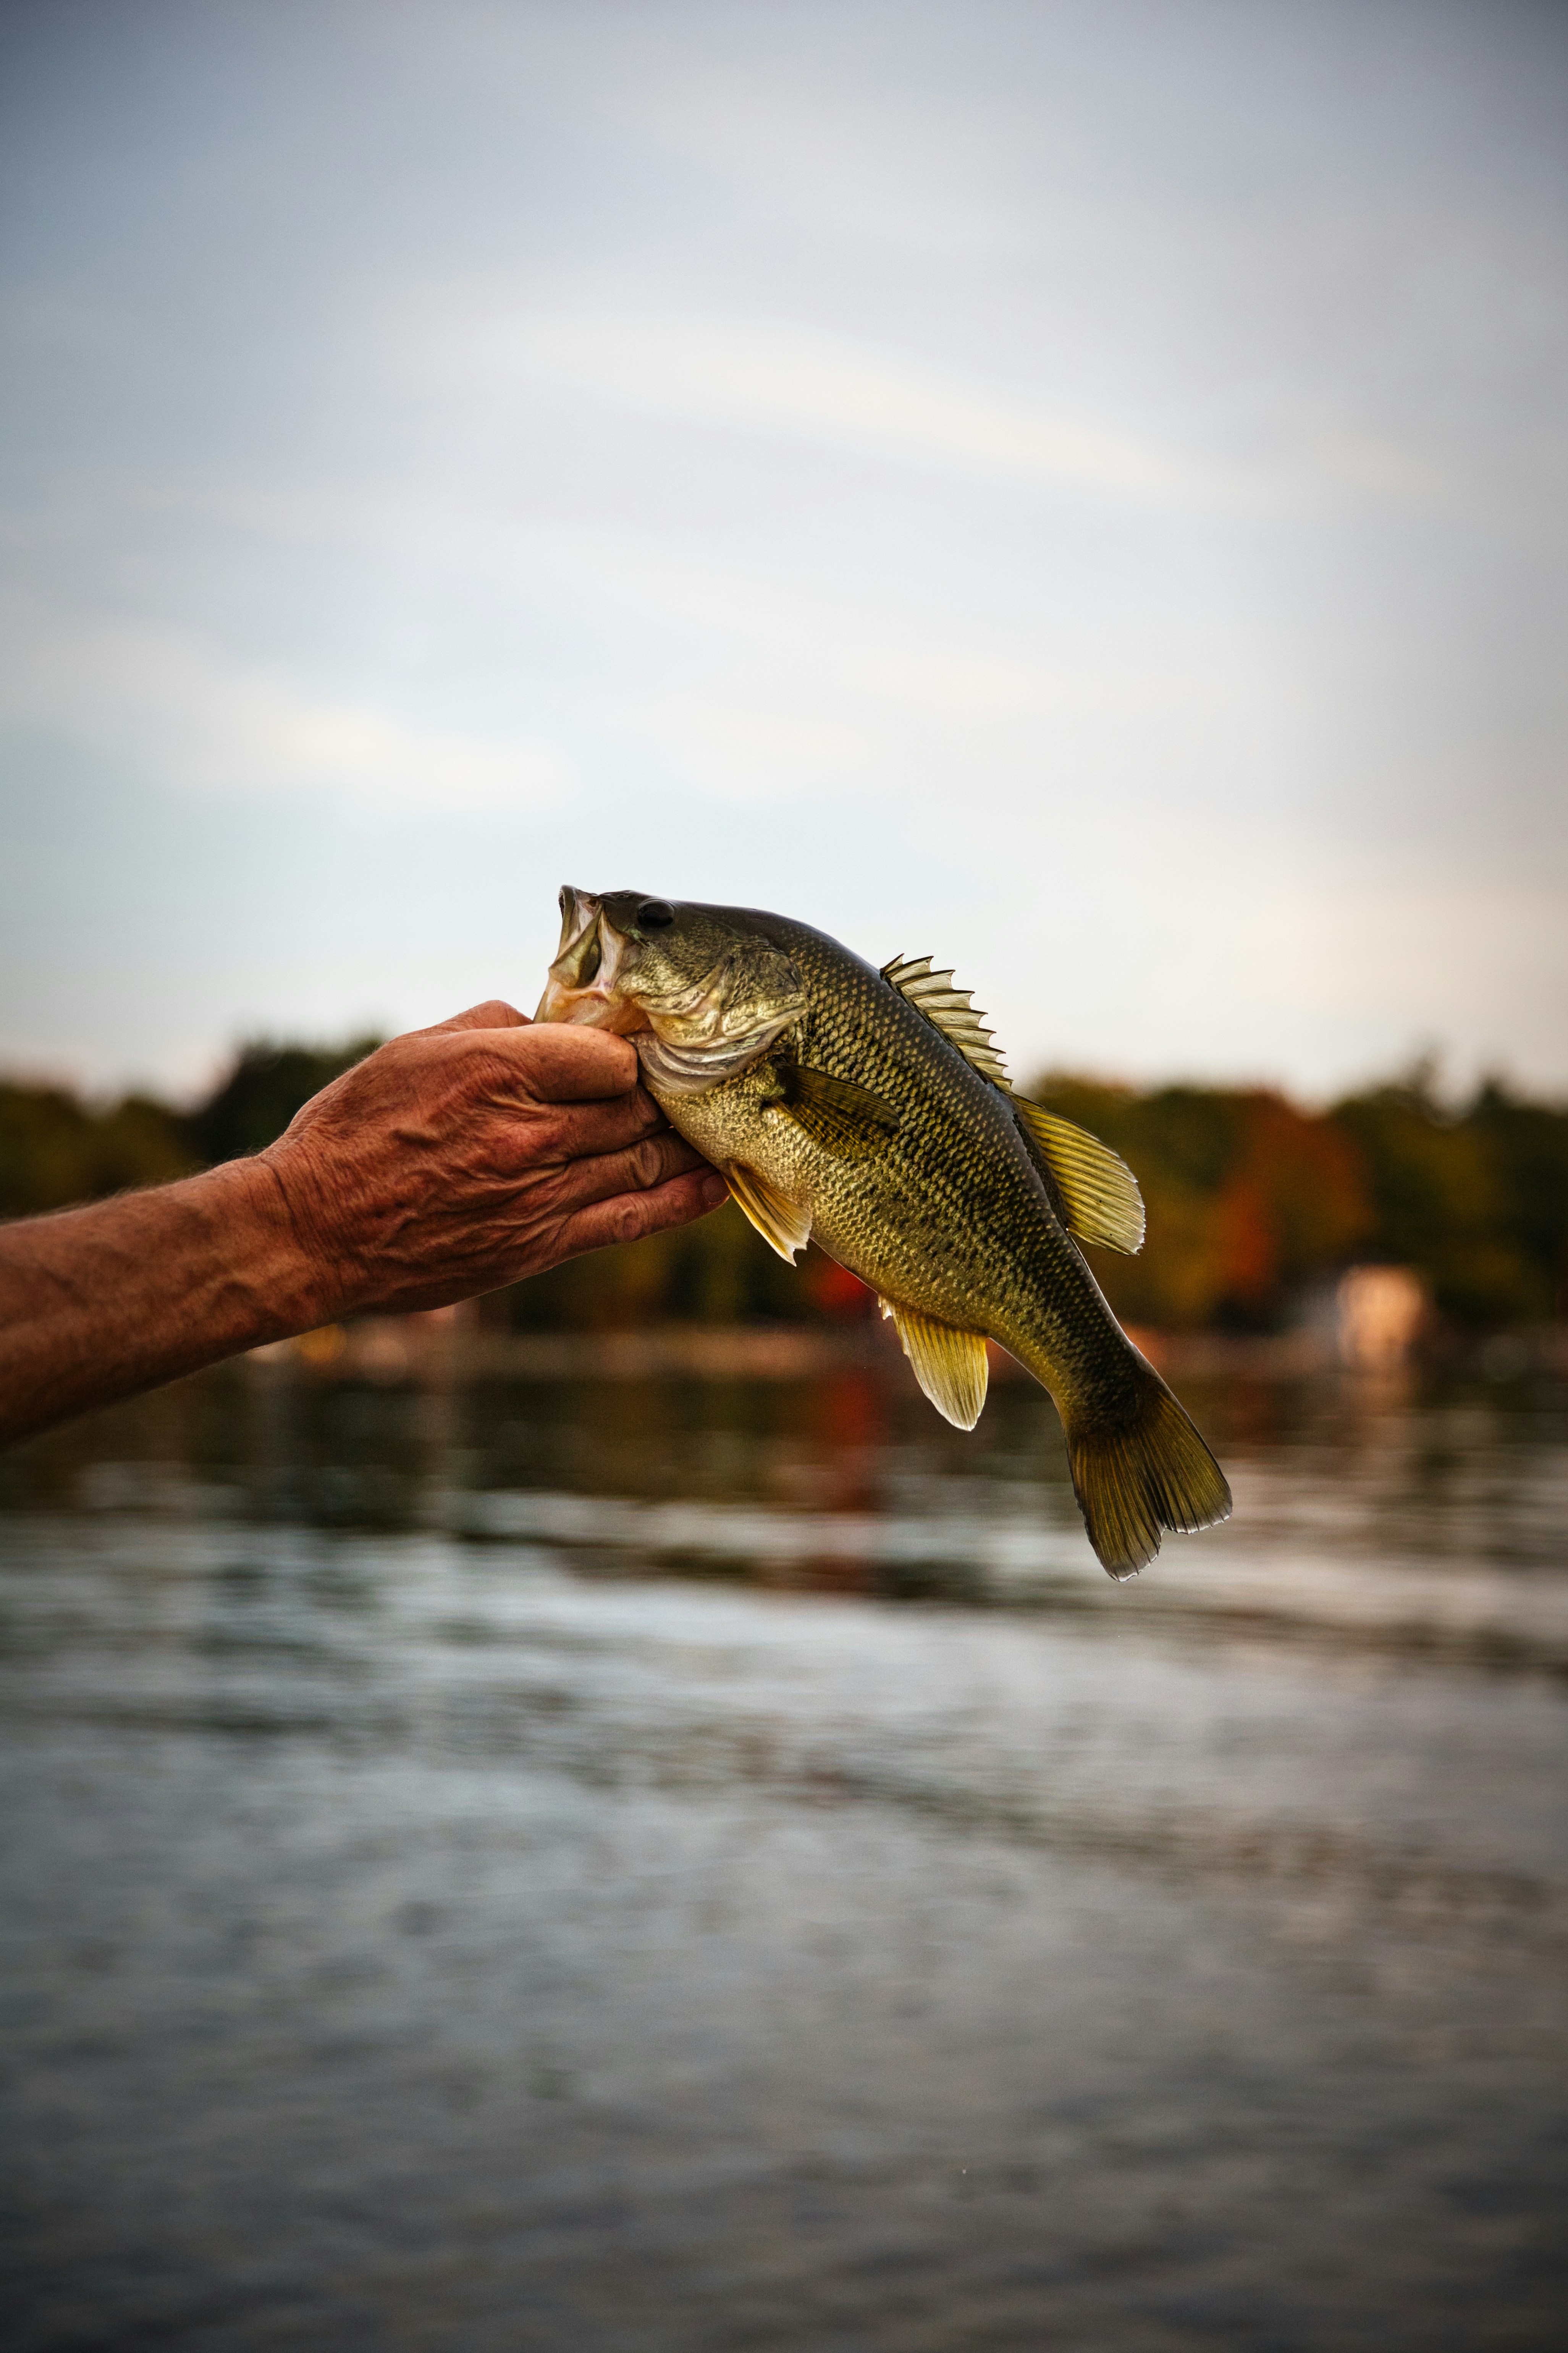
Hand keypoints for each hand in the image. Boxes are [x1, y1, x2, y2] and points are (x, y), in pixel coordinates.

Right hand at [259, 1000, 726, 1319]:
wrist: (314, 1230)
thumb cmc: (354, 1131)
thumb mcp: (414, 1050)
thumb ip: (491, 1024)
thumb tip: (549, 1019)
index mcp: (497, 1071)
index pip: (609, 1055)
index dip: (631, 1051)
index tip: (641, 1048)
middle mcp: (529, 1132)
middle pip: (636, 1106)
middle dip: (668, 1093)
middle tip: (696, 1082)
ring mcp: (539, 1193)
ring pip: (644, 1158)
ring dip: (687, 1141)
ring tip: (721, 1125)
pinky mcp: (539, 1244)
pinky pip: (631, 1219)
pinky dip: (681, 1200)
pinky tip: (716, 1182)